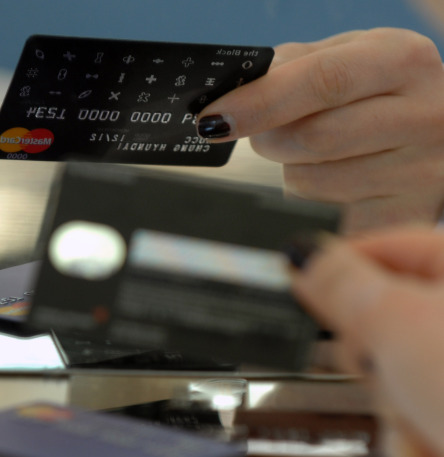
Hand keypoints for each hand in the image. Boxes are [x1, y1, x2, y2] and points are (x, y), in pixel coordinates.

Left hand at [197, 29, 443, 232]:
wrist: (441, 133)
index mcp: (402, 61)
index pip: (322, 81)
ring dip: (292, 170)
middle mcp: (423, 115)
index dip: (259, 102)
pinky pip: (327, 216)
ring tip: (313, 153)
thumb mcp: (356, 60)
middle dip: (268, 139)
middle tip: (261, 135)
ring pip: (313, 182)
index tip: (215, 118)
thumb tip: (239, 87)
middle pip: (312, 138)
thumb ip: (299, 65)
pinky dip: (314, 198)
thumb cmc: (388, 95)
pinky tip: (333, 180)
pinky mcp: (405, 214)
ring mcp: (419, 172)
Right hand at [289, 226, 443, 456]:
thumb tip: (301, 255)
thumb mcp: (401, 330)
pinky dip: (416, 438)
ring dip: (396, 411)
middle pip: (387, 320)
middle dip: (376, 360)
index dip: (336, 267)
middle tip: (383, 372)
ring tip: (422, 430)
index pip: (384, 246)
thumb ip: (342, 288)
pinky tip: (432, 452)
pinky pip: (418, 410)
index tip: (301, 284)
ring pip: (399, 374)